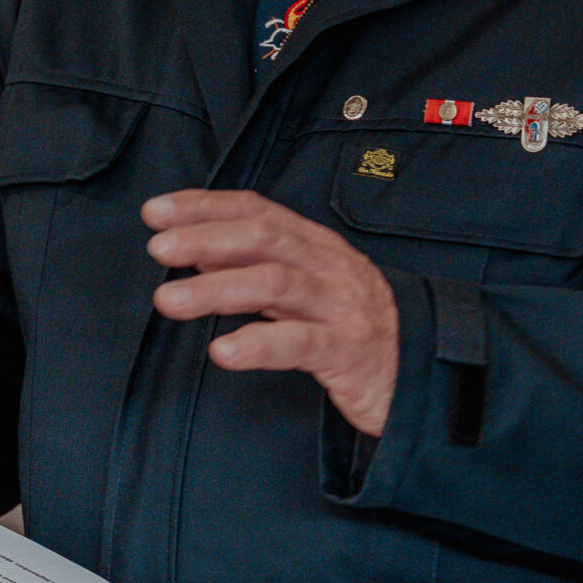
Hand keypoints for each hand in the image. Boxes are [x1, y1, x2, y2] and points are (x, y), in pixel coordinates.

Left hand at [144, 189, 398, 437]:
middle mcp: (329, 267)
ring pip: (274, 285)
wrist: (426, 375)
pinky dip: (257, 344)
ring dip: (215, 289)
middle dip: (205, 237)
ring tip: (167, 300)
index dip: (206, 206)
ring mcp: (341, 308)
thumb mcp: (308, 291)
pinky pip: (300, 345)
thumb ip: (259, 270)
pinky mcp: (349, 352)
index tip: (156, 211)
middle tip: (157, 247)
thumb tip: (198, 252)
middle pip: (264, 238)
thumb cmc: (355, 330)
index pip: (258, 211)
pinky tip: (222, 352)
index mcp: (317, 247)